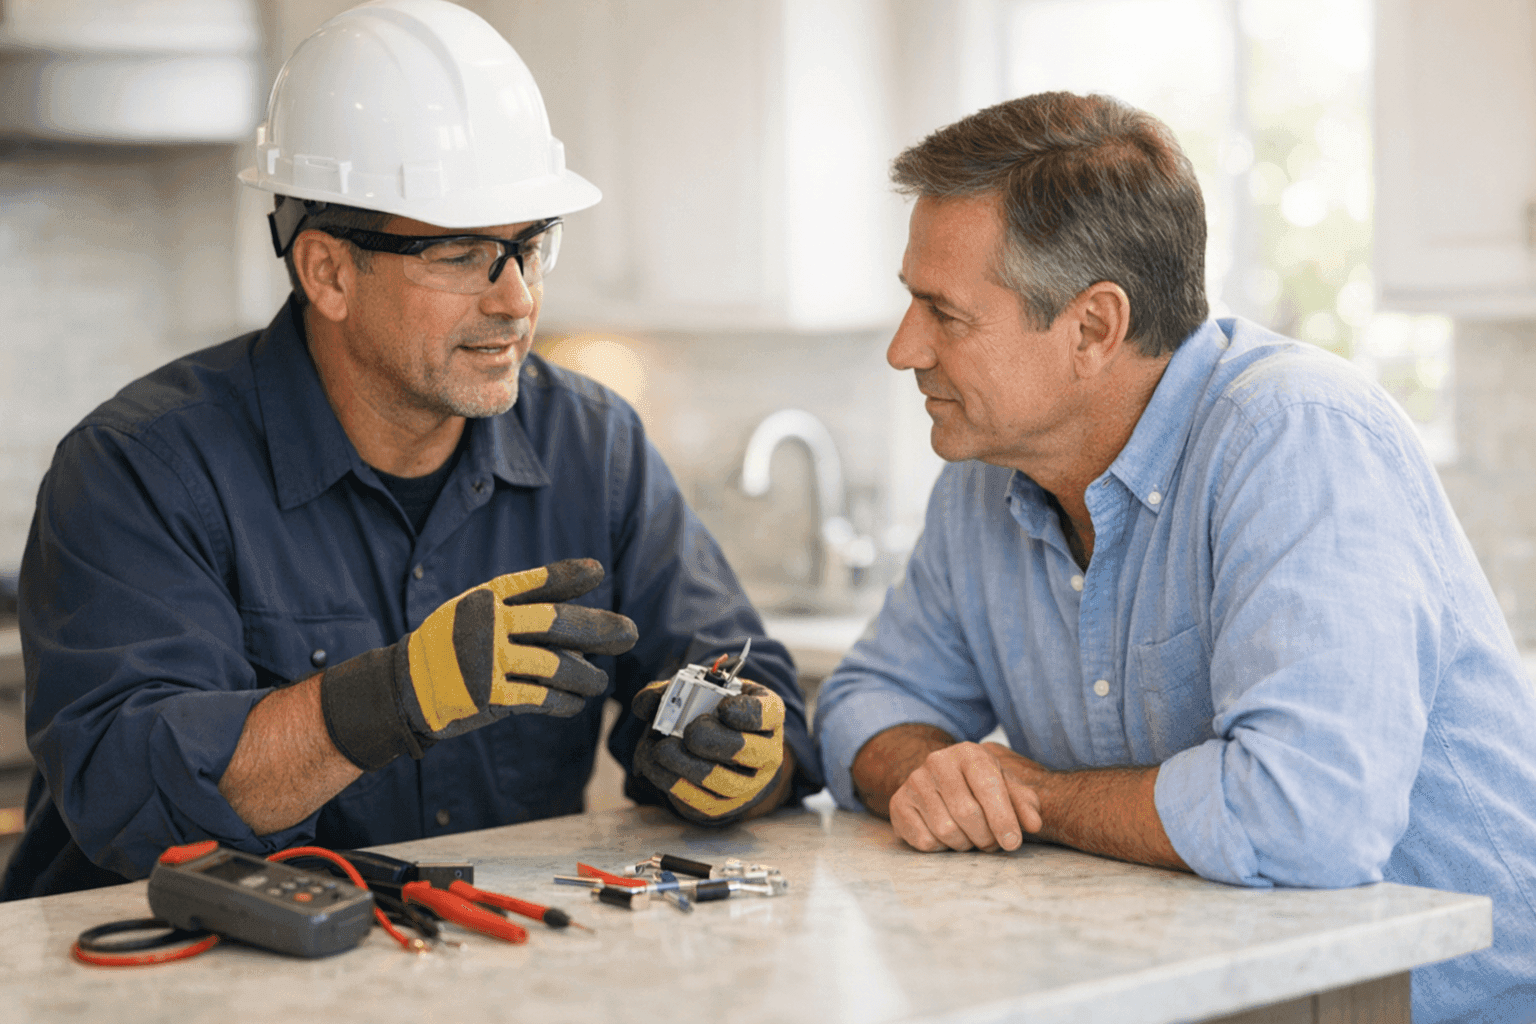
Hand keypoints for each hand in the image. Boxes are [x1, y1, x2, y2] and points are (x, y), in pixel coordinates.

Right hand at [320, 558, 637, 769]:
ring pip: (554, 665)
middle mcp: (488, 625)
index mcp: (486, 599)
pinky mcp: (490, 697)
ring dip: (585, 675)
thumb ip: (518, 600)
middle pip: (555, 623)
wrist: (403, 686)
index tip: (598, 572)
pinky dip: (563, 701)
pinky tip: (575, 703)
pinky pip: (540, 698)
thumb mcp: (474, 608)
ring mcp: (488, 661)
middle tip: (629, 633)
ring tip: (599, 682)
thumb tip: (577, 584)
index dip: (567, 575)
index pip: (534, 583)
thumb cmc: (449, 645)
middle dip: (598, 629)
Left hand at [631, 675, 786, 823]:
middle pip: (746, 751)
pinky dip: (672, 783)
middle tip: (688, 731)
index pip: (765, 714)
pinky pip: (701, 801)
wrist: (719, 748)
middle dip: (712, 740)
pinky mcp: (724, 806)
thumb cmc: (711, 712)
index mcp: (768, 715)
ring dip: (685, 765)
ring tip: (659, 749)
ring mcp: (749, 784)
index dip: (744, 712)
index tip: (722, 708)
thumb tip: (646, 704)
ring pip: (722, 782)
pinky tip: (653, 765)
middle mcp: (766, 752)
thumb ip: (670, 690)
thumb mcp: (700, 691)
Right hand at [888, 741, 1043, 852]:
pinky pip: (924, 841)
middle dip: (986, 837)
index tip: (1013, 843)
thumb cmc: (980, 786)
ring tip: (970, 837)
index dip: (1003, 819)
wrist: (939, 780)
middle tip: (992, 843)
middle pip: (967, 813)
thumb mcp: (1006, 787)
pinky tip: (947, 837)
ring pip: (946, 830)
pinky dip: (942, 848)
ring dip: (965, 844)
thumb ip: (1024, 803)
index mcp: (969, 753)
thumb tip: (1033, 824)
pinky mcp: (898, 804)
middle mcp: (937, 762)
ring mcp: (914, 782)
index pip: (988, 787)